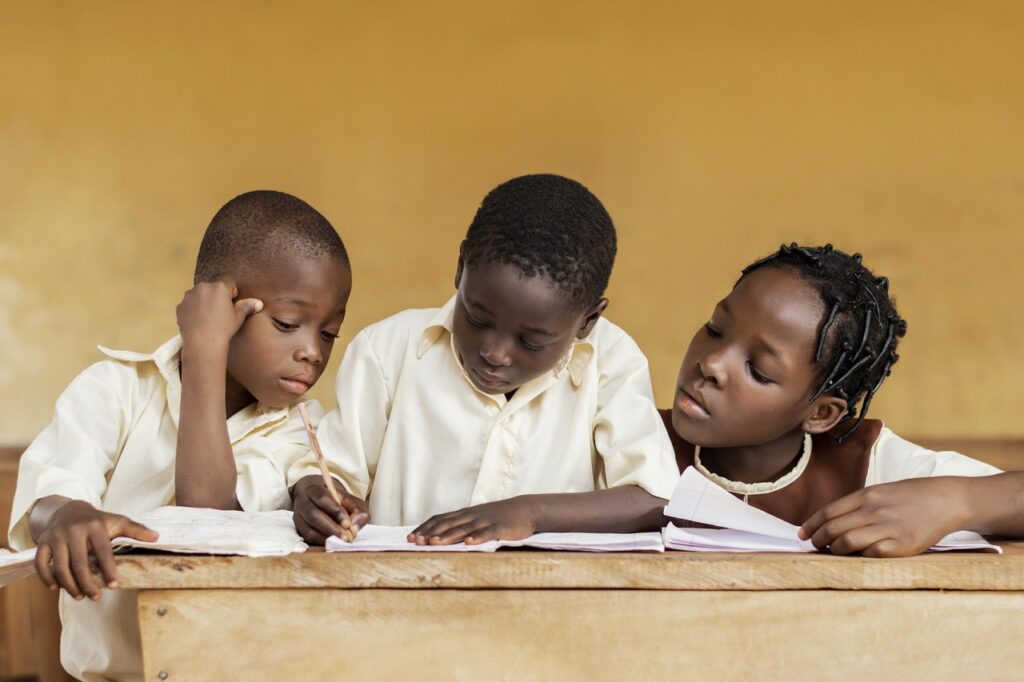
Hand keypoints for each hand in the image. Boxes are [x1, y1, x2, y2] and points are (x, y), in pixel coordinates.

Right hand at [34, 500, 158, 599]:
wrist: (67, 510)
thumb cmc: (97, 520)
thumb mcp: (117, 521)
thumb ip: (136, 530)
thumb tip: (157, 537)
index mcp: (95, 525)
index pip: (103, 551)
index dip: (108, 570)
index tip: (114, 585)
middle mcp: (74, 530)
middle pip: (79, 563)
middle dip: (87, 583)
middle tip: (95, 597)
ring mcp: (56, 537)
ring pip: (60, 566)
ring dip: (69, 585)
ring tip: (80, 596)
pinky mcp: (42, 542)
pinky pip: (41, 564)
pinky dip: (47, 578)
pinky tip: (56, 588)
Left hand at [176, 277, 262, 349]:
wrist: (202, 343)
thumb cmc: (223, 329)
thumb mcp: (238, 317)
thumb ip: (247, 306)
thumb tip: (259, 303)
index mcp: (219, 287)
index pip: (228, 281)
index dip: (231, 291)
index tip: (230, 303)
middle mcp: (202, 287)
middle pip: (212, 287)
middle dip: (216, 296)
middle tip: (220, 312)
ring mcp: (189, 296)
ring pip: (199, 294)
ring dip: (203, 301)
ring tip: (208, 318)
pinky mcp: (180, 306)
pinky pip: (189, 304)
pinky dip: (193, 310)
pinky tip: (198, 322)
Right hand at [292, 475, 369, 544]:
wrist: (318, 500)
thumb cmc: (337, 501)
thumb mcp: (351, 501)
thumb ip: (358, 511)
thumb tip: (355, 527)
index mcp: (315, 490)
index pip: (323, 498)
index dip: (335, 511)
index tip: (347, 523)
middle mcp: (303, 502)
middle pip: (313, 515)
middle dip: (330, 528)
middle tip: (345, 537)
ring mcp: (298, 517)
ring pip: (308, 530)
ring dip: (326, 538)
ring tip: (340, 542)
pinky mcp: (298, 530)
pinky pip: (307, 539)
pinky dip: (320, 544)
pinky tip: (332, 545)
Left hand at [409, 497, 535, 545]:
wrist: (526, 509)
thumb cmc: (498, 517)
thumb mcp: (477, 518)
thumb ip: (460, 525)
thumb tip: (437, 536)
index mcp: (464, 514)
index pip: (439, 519)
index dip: (424, 528)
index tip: (410, 538)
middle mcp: (472, 516)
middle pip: (447, 524)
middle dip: (430, 533)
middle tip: (415, 542)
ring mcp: (486, 521)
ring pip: (464, 529)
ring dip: (448, 536)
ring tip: (433, 543)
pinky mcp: (500, 528)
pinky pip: (488, 533)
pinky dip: (477, 538)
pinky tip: (469, 543)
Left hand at [799, 477, 969, 556]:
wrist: (947, 500)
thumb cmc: (910, 497)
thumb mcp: (881, 492)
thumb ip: (858, 505)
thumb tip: (831, 522)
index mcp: (867, 495)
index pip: (828, 511)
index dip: (811, 524)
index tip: (802, 533)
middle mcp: (874, 510)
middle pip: (834, 527)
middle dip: (818, 539)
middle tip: (813, 545)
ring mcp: (889, 527)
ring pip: (848, 542)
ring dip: (834, 549)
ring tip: (831, 551)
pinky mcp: (903, 544)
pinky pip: (872, 554)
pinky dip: (861, 557)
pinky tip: (858, 557)